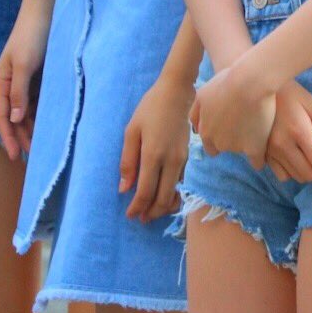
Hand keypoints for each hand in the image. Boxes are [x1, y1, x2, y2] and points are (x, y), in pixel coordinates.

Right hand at [0, 5, 50, 160]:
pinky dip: (40, 113)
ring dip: (31, 127)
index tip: (16, 156)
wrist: (45, 12)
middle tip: (32, 156)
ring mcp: (24, 81)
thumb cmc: (31, 36)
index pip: (2, 116)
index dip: (8, 136)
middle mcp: (10, 84)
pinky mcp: (37, 76)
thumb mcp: (23, 65)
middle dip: (20, 136)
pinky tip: (49, 124)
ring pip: (25, 111)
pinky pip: (37, 101)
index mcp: (1, 82)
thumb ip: (19, 92)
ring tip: (41, 145)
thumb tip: (15, 119)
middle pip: (13, 117)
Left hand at [120, 74, 193, 223]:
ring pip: (174, 193)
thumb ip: (128, 161)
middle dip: (152, 212)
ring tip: (151, 211)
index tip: (130, 214)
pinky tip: (162, 195)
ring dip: (163, 206)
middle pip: (163, 198)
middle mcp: (170, 161)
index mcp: (153, 155)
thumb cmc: (150, 109)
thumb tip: (124, 188)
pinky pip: (179, 183)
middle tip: (141, 218)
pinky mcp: (187, 157)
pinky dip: (171, 194)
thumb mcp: (132, 131)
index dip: (137, 207)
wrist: (176, 93)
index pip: (146, 192)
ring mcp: (181, 160)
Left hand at [190, 55, 276, 169]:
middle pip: (224, 148)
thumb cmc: (226, 82)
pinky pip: (256, 161)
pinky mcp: (254, 148)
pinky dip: (259, 158)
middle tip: (241, 125)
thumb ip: (196, 114)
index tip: (229, 125)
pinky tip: (263, 150)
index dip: (219, 135)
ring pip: (240, 151)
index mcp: (205, 131)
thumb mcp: (203, 94)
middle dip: (230, 141)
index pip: (210, 145)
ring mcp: (236, 147)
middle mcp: (218, 142)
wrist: (249, 82)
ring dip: (245, 142)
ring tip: (256, 125)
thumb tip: (196, 129)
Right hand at [265, 80, 311, 182]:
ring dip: (308, 169)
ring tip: (309, 152)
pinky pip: (281, 175)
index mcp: (298, 131)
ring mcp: (270, 152)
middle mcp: (282, 145)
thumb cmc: (287, 91)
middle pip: (310, 174)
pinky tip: (294, 156)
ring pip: (296, 177)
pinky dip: (291, 171)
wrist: (256, 87)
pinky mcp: (262, 154)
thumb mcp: (310, 102)